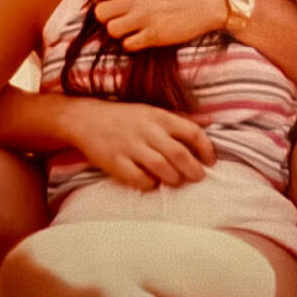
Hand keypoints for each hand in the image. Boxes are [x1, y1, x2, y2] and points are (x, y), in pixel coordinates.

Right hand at [63, 97, 215, 188]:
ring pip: (162, 168)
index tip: (211, 161)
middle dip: (194, 170)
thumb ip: (181, 119)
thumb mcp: (154, 111)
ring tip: (177, 181)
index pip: (192, 132)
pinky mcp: (114, 162)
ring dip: (174, 179)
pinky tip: (153, 183)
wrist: (86, 118)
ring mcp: (130, 146)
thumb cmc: (126, 117)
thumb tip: (210, 122)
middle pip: (179, 154)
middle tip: (198, 177)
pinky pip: (138, 179)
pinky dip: (150, 184)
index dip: (206, 149)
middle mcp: (147, 131)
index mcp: (160, 117)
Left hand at [92, 0, 229, 50]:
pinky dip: (132, 44)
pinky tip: (143, 38)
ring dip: (119, 32)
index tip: (111, 3)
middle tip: (120, 19)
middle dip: (107, 18)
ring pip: (111, 30)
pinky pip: (128, 45)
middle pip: (100, 13)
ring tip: (132, 30)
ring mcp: (144, 18)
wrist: (212, 1)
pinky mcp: (154, 35)